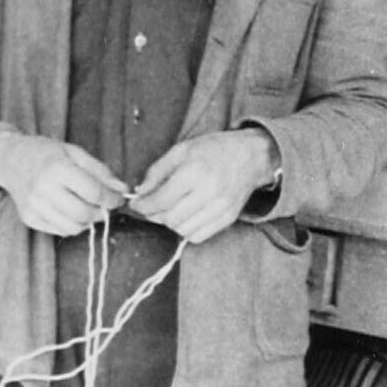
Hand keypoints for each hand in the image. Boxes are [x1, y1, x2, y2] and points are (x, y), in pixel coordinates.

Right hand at [0, 132, 127, 236]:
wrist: (10, 159)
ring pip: (73, 227)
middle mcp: (42, 189)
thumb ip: (100, 171)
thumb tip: (122, 190)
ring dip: (87, 221)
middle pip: (84, 213)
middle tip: (104, 206)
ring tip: (88, 208)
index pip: (94, 192)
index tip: (119, 198)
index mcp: (57, 168)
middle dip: (101, 213)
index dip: (112, 198)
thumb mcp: (74, 153)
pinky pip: (59, 231)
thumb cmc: (46, 153)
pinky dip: (72, 225)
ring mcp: (33, 206)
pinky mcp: (29, 218)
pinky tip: (71, 211)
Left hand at [130, 129, 277, 244]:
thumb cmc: (213, 150)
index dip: (143, 205)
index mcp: (195, 172)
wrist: (251, 156)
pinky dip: (185, 230)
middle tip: (149, 206)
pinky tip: (184, 216)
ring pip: (183, 230)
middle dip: (154, 214)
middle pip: (170, 217)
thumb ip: (156, 172)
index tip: (135, 204)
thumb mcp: (180, 151)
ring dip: (169, 223)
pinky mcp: (228, 218)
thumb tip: (140, 191)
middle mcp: (210, 192)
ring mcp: (221, 208)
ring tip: (167, 210)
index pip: (161, 199)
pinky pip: (198, 236)